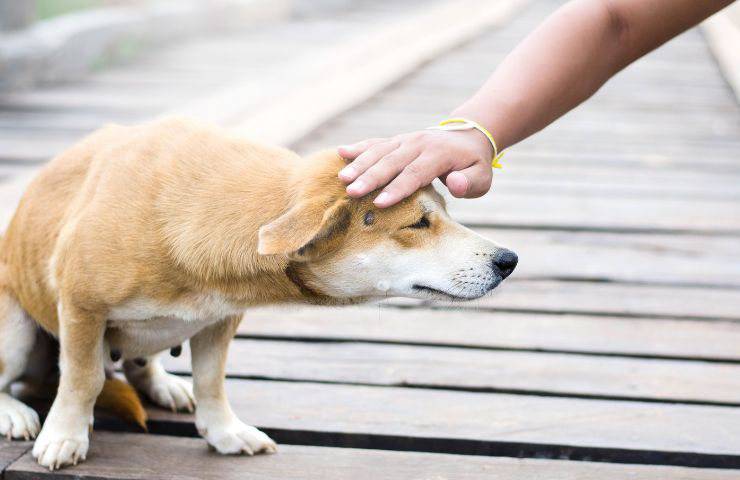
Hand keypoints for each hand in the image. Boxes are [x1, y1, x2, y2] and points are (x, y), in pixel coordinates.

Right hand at [337, 128, 494, 207]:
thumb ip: (470, 182)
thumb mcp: (482, 177)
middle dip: (371, 177)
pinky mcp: (396, 140)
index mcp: (439, 154)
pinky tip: (340, 152)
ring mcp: (405, 139)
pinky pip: (376, 142)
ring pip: (380, 151)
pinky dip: (358, 147)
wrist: (468, 137)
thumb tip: (455, 183)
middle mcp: (419, 143)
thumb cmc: (473, 165)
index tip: (380, 202)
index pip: (415, 173)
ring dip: (360, 164)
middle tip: (352, 192)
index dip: (397, 188)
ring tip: (342, 178)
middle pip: (391, 161)